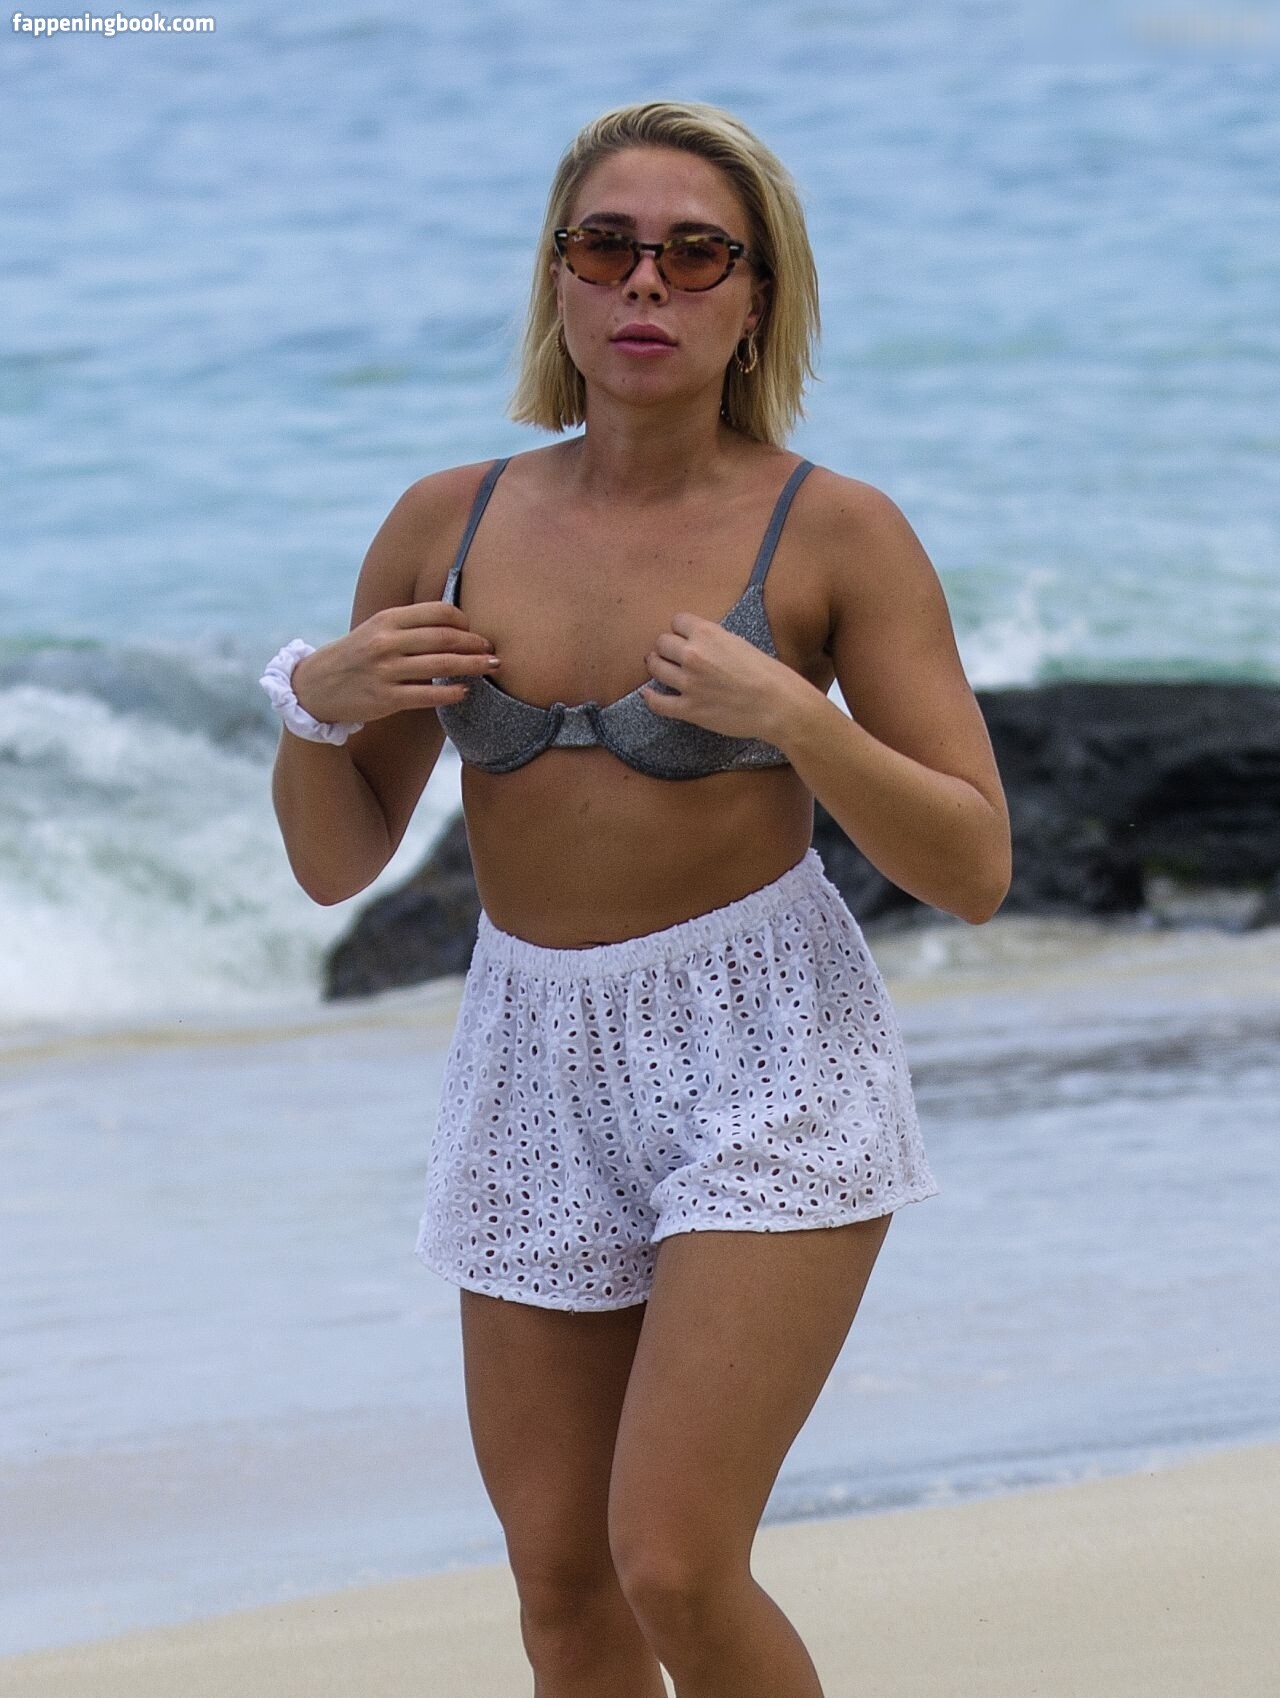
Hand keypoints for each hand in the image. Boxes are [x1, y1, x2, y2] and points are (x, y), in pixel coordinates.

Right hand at [291, 602, 498, 725]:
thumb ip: (409, 627)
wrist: (315, 688)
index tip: (475, 630)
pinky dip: (450, 693)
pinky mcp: (384, 698)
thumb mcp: (376, 630)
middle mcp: (386, 642)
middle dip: (475, 643)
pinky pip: (426, 695)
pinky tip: (464, 692)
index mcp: (387, 620)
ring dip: (472, 666)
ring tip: (491, 667)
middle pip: (444, 638)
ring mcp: (385, 670)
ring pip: (440, 666)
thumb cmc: (355, 657)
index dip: (463, 620)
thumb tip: (455, 626)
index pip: (437, 612)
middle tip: (493, 649)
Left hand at [637, 612, 799, 742]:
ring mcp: (688, 683)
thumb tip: (702, 646)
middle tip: (671, 654)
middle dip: (666, 647)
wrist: (777, 704)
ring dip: (656, 666)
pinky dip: (651, 698)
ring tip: (659, 668)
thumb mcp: (740, 643)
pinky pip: (658, 702)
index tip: (683, 636)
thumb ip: (715, 642)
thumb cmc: (768, 674)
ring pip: (656, 667)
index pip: (678, 621)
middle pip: (662, 642)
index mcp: (708, 634)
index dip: (680, 629)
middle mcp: (693, 655)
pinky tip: (649, 694)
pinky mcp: (688, 708)